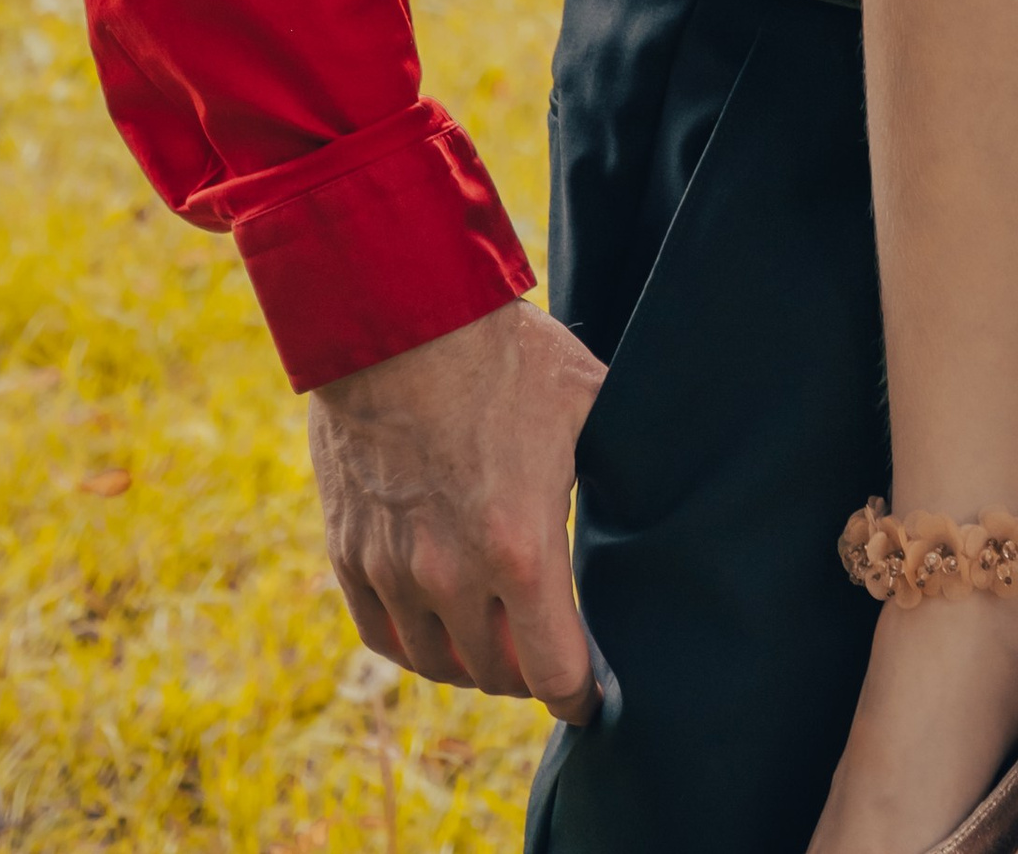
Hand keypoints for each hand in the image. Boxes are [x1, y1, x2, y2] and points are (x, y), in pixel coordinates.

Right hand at [306, 298, 606, 720]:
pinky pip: (384, 636)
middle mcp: (452, 576)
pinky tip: (440, 628)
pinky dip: (416, 643)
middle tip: (549, 654)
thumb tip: (667, 483)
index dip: (578, 695)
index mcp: (520, 548)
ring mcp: (395, 569)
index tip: (590, 699)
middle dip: (529, 672)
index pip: (553, 671)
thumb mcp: (586, 401)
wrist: (398, 319)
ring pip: (439, 662)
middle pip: (495, 674)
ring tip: (498, 639)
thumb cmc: (503, 354)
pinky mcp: (351, 553)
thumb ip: (621, 460)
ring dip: (473, 660)